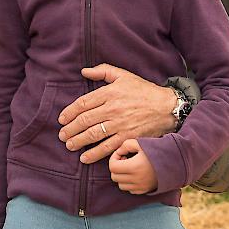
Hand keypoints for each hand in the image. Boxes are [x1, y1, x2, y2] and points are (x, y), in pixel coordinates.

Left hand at [58, 63, 176, 163]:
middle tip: (62, 135)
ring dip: (78, 141)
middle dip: (70, 129)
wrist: (167, 107)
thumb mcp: (124, 76)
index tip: (61, 119)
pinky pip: (108, 147)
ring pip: (93, 135)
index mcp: (110, 93)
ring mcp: (120, 125)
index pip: (83, 103)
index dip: (69, 112)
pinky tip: (85, 158)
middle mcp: (113, 109)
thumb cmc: (143, 90)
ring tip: (69, 145)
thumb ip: (103, 71)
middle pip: (85, 121)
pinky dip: (94, 154)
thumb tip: (84, 71)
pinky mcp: (128, 138)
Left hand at [109, 139, 157, 193]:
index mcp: (134, 167)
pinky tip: (135, 174)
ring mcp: (140, 187)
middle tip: (125, 160)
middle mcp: (136, 179)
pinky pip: (130, 190)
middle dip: (116, 167)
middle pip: (115, 177)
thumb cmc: (157, 151)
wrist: (174, 162)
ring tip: (130, 167)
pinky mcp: (145, 191)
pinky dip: (129, 183)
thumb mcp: (140, 143)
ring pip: (121, 185)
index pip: (112, 167)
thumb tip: (119, 152)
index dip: (114, 158)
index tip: (122, 153)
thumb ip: (125, 145)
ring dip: (121, 176)